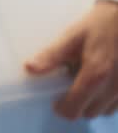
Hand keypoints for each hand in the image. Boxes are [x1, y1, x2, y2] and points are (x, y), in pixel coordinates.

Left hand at [26, 1, 117, 119]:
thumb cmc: (97, 25)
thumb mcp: (71, 37)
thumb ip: (51, 56)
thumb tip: (30, 69)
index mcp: (96, 74)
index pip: (74, 108)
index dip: (61, 107)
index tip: (54, 98)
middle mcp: (114, 87)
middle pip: (89, 113)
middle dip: (76, 105)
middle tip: (68, 87)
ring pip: (104, 110)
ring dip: (92, 103)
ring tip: (85, 82)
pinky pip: (117, 104)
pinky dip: (106, 99)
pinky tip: (100, 81)